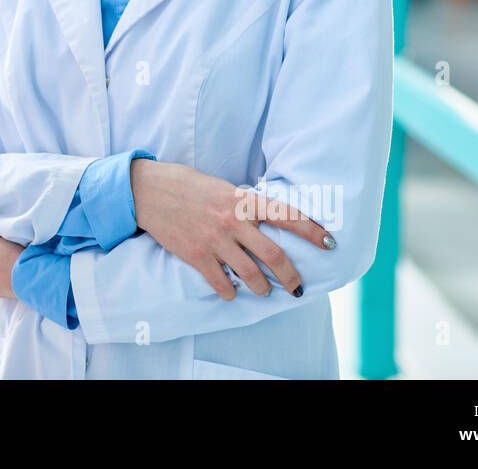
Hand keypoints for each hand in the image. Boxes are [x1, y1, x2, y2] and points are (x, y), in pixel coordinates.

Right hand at [130, 158, 335, 299]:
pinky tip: (230, 292)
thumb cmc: (186, 185)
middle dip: (291, 276)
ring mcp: (214, 240)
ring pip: (250, 275)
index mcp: (243, 200)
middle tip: (298, 287)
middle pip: (274, 255)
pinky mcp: (195, 255)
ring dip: (262, 288)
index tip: (330, 243)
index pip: (287, 216)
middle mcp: (233, 221)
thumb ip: (243, 203)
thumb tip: (263, 219)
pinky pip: (220, 283)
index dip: (312, 231)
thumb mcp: (222, 187)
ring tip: (265, 291)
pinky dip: (229, 292)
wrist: (147, 191)